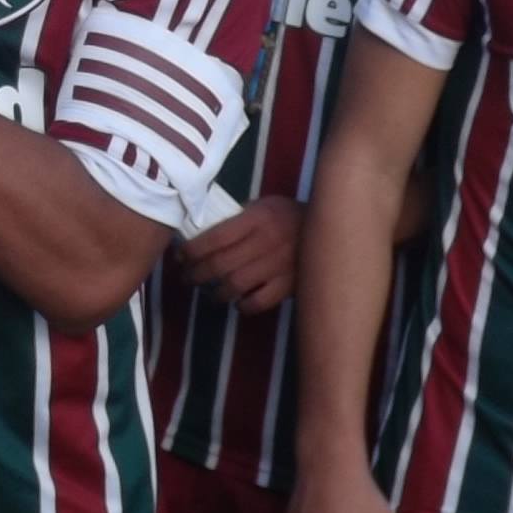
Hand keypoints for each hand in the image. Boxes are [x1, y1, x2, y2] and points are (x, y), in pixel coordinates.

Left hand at [177, 195, 300, 311]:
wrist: (333, 230)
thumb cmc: (289, 216)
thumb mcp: (264, 206)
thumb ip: (238, 219)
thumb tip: (202, 232)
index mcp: (257, 219)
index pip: (214, 238)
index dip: (192, 251)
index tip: (180, 257)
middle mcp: (266, 242)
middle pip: (220, 265)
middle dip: (196, 274)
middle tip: (187, 278)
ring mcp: (279, 266)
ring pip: (235, 286)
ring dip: (216, 292)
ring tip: (209, 292)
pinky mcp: (290, 285)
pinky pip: (259, 302)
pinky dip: (244, 305)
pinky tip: (238, 302)